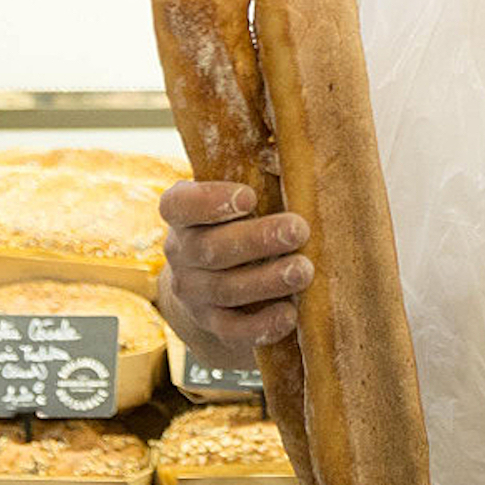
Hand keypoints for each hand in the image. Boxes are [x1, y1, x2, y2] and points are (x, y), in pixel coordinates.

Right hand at [157, 180, 313, 367]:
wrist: (217, 280)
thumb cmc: (242, 221)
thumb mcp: (243, 197)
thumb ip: (259, 174)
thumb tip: (282, 155)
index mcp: (183, 214)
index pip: (179, 205)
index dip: (210, 201)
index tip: (248, 196)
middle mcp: (180, 253)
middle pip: (211, 249)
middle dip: (258, 239)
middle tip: (298, 230)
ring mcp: (194, 292)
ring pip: (225, 289)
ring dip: (267, 280)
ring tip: (304, 270)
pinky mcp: (212, 324)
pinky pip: (232, 330)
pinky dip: (261, 325)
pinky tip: (289, 315)